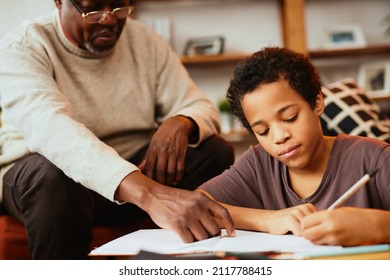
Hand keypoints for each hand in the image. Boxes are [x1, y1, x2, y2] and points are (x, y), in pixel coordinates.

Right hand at [116, 171, 234, 242]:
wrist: (154, 195)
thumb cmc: (173, 198)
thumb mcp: (192, 197)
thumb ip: (204, 207)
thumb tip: (217, 225)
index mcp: (203, 199)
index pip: (223, 213)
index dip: (230, 225)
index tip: (232, 233)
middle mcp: (197, 207)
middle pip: (214, 229)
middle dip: (210, 234)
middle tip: (203, 232)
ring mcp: (188, 216)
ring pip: (203, 237)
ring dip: (198, 237)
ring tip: (190, 231)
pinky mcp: (178, 225)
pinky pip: (190, 240)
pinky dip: (188, 240)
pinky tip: (183, 233)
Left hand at [139, 116, 195, 185]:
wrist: (176, 125)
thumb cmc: (161, 137)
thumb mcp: (152, 145)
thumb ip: (147, 158)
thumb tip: (139, 169)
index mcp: (153, 149)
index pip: (150, 167)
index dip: (150, 177)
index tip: (149, 185)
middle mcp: (163, 151)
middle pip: (160, 171)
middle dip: (160, 182)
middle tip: (159, 189)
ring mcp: (173, 153)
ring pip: (170, 171)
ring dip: (169, 181)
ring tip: (167, 186)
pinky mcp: (181, 153)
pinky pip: (180, 168)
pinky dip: (178, 177)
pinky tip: (176, 181)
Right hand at [266, 204, 316, 235]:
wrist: (270, 220)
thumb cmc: (288, 222)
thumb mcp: (302, 219)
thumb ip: (313, 222)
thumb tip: (325, 232)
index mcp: (309, 207)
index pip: (321, 223)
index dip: (315, 230)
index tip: (306, 228)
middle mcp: (304, 207)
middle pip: (315, 227)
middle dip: (309, 232)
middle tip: (298, 229)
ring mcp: (296, 211)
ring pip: (308, 230)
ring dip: (301, 233)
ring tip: (293, 228)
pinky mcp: (289, 218)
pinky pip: (300, 233)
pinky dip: (295, 234)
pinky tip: (289, 229)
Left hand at [301, 207, 389, 245]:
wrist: (370, 225)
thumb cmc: (353, 215)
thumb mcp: (335, 211)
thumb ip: (321, 216)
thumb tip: (309, 222)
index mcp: (327, 215)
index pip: (305, 221)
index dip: (304, 222)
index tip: (306, 222)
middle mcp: (328, 227)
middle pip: (307, 234)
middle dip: (305, 232)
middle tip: (309, 229)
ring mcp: (333, 237)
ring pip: (314, 241)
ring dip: (313, 238)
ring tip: (317, 232)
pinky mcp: (337, 244)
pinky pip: (323, 244)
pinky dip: (321, 241)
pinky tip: (326, 236)